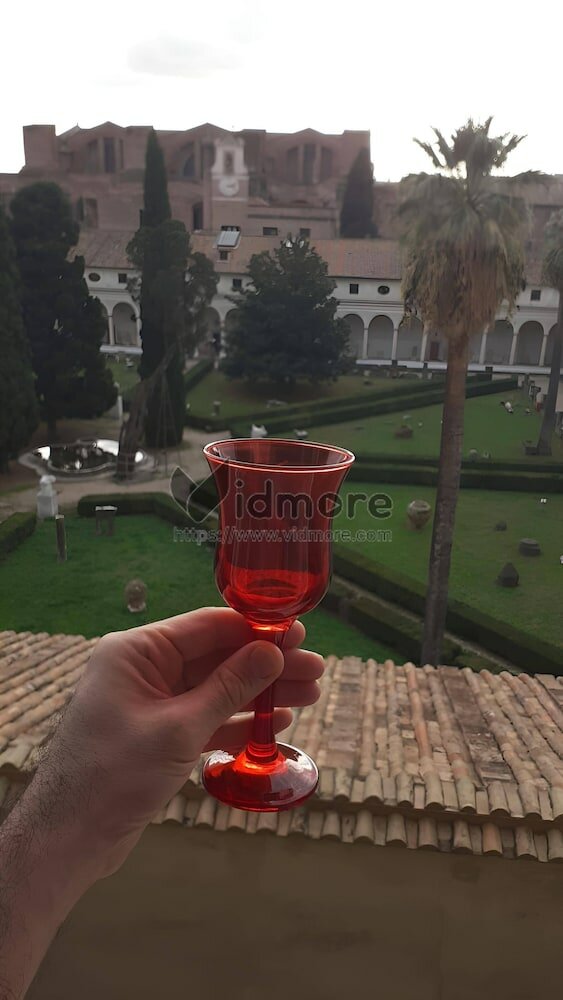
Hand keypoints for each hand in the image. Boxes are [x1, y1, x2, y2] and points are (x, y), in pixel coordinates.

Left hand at [34, 607, 323, 875]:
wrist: (72, 837)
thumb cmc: (115, 773)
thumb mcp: (179, 727)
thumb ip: (229, 688)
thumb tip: (272, 653)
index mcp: (137, 652)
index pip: (206, 626)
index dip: (256, 629)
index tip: (297, 635)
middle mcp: (145, 670)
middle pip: (218, 657)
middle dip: (267, 665)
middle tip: (315, 670)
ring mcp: (154, 703)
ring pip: (218, 689)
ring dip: (261, 693)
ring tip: (310, 696)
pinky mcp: (161, 735)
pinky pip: (208, 718)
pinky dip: (240, 721)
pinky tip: (276, 723)